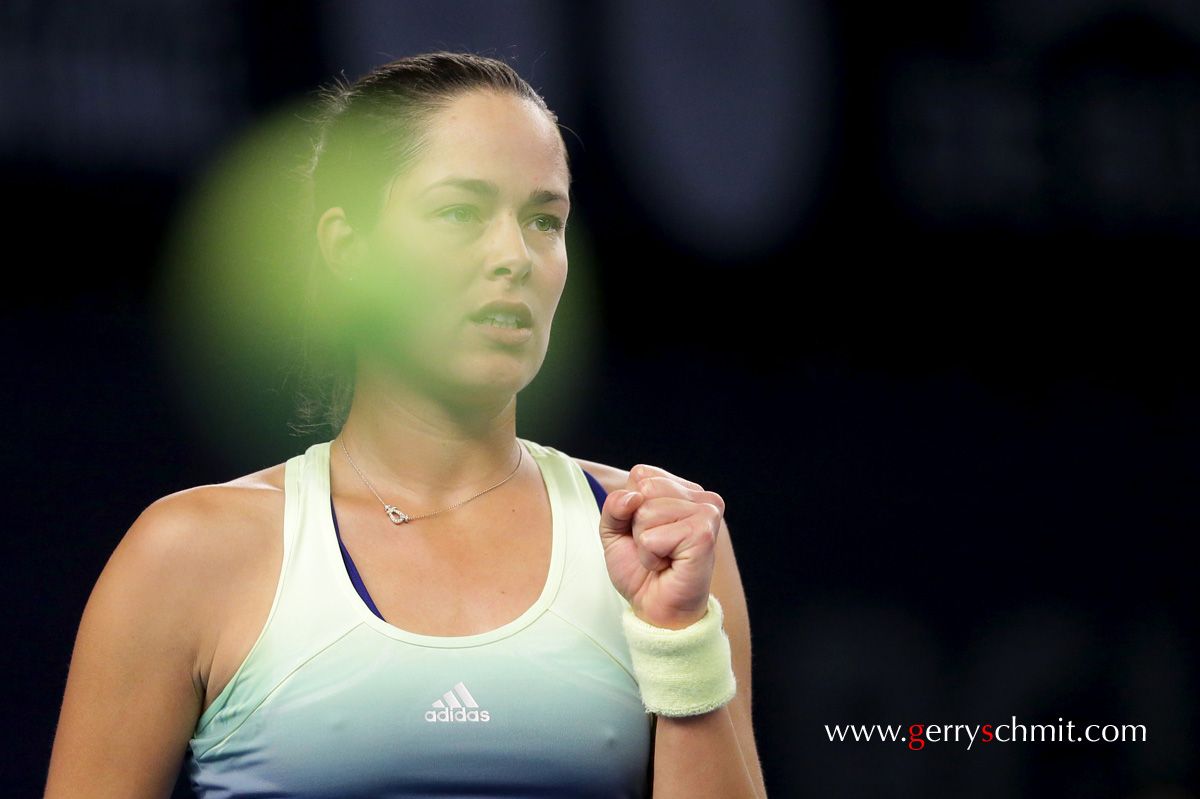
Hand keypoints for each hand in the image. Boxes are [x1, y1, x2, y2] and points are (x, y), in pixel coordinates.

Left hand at [599, 465, 724, 629]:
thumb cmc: (642, 571)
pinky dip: (650, 556)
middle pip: (643, 489)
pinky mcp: (702, 534)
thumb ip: (615, 505)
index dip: (630, 506)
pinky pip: (651, 537)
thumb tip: (633, 497)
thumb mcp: (615, 530)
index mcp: (683, 489)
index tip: (647, 531)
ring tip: (662, 556)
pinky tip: (667, 564)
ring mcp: (706, 513)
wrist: (657, 609)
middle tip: (655, 546)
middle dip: (636, 524)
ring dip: (644, 543)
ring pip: (646, 512)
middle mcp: (701, 496)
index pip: (641, 474)